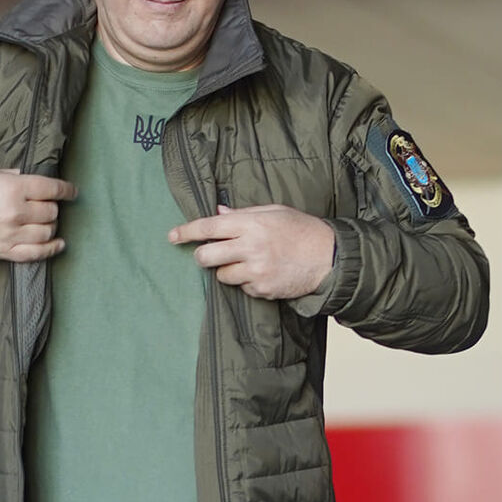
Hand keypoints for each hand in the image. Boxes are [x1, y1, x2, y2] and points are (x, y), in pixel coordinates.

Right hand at [0, 168, 75, 261]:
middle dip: (53, 207)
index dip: (66, 190)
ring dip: (51, 226)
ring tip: (47, 221)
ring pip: (47, 232)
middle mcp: (16, 212)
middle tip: (48, 205)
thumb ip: (20, 177)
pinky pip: (36, 253)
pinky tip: (58, 244)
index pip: (52, 189)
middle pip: (51, 212)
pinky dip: (51, 249)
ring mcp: (12, 234)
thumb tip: (41, 183)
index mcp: (14, 188)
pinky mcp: (6, 250)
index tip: (72, 191)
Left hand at [168, 204, 334, 299]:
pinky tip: (264, 272)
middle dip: (203, 257)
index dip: (187, 231)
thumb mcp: (274, 212)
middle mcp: (251, 247)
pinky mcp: (262, 289)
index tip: (172, 236)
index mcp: (251, 224)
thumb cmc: (301, 230)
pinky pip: (242, 287)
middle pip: (206, 257)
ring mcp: (256, 271)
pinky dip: (247, 282)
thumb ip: (244, 214)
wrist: (329, 257)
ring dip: (228, 270)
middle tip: (209, 255)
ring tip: (249, 262)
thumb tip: (218, 214)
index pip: (209, 227)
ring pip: (222, 275)